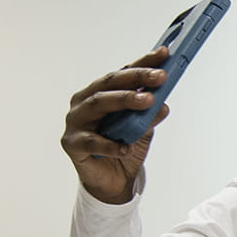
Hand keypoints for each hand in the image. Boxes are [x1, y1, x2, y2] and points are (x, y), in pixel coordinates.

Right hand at [60, 47, 170, 203]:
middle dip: (136, 78)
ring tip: (147, 102)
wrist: (112, 181)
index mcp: (101, 93)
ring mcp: (76, 122)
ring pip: (98, 105)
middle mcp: (85, 102)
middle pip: (109, 84)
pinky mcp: (72, 144)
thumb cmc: (123, 149)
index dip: (142, 63)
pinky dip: (110, 145)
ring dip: (123, 101)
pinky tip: (126, 147)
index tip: (163, 54)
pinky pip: (92, 142)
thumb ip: (148, 116)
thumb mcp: (142, 131)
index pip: (122, 74)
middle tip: (159, 76)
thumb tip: (162, 105)